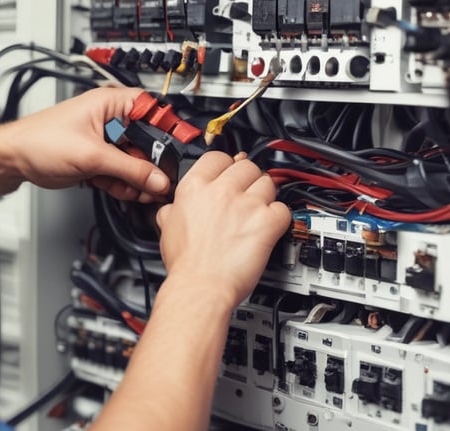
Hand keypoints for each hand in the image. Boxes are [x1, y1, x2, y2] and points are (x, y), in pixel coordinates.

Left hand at [3, 87, 170, 201]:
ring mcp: (106, 143)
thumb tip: (157, 178)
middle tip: (158, 182)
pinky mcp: (98, 161)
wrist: (15, 160)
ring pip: (135, 162)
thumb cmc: (40, 141)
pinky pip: (122, 174)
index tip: (178, 152)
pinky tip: (124, 191)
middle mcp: (111, 120)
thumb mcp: (93, 155)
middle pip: (147, 142)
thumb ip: (130, 169)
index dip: (168, 131)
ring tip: (140, 191)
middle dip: (151, 165)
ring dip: (138, 179)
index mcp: (112, 103)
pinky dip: (124, 185)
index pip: (153, 112)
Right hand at [155, 151, 291, 307]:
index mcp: (194, 188)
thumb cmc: (186, 265)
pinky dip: (279, 218)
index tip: (229, 174)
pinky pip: (283, 209)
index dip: (226, 166)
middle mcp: (220, 191)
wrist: (200, 289)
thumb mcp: (166, 229)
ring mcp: (246, 205)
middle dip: (248, 180)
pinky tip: (269, 227)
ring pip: (268, 183)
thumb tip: (172, 209)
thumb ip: (172, 210)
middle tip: (246, 195)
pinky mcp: (266, 222)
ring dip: (265, 197)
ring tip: (258, 212)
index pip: (217, 157)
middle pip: (246, 166)